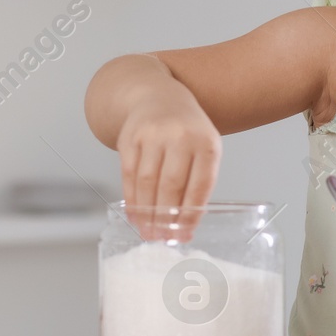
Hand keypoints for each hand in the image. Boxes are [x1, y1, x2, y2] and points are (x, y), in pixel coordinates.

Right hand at [115, 89, 220, 241]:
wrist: (159, 97)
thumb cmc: (187, 131)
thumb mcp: (205, 147)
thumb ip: (198, 181)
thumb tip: (184, 226)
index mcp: (206, 142)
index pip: (199, 185)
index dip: (191, 213)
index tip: (184, 234)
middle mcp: (179, 136)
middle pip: (170, 185)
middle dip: (165, 217)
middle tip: (162, 238)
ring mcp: (153, 135)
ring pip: (147, 182)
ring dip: (146, 212)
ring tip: (148, 231)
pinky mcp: (130, 137)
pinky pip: (129, 175)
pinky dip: (131, 198)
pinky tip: (135, 213)